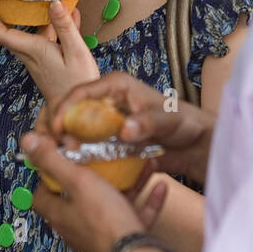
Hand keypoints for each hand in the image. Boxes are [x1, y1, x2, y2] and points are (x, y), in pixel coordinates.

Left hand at [0, 0, 99, 104]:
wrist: (77, 111)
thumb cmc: (77, 84)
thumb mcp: (76, 52)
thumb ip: (64, 26)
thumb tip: (54, 3)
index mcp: (34, 50)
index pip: (2, 33)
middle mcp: (31, 54)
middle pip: (11, 31)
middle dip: (6, 12)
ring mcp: (38, 60)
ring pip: (31, 34)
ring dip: (36, 17)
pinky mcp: (47, 63)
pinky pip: (46, 40)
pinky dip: (55, 27)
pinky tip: (71, 16)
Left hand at [21, 130, 144, 251]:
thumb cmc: (104, 221)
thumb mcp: (77, 181)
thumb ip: (54, 161)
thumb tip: (28, 142)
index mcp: (61, 214)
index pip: (42, 196)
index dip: (46, 177)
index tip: (57, 159)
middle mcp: (78, 227)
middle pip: (79, 198)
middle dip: (92, 176)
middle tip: (100, 157)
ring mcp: (102, 235)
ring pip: (112, 204)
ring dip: (126, 183)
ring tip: (136, 164)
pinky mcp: (124, 240)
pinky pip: (135, 216)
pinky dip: (147, 200)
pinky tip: (158, 184)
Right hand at [47, 71, 215, 186]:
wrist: (194, 142)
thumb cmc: (184, 123)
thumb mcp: (167, 120)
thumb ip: (147, 123)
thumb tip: (124, 130)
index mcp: (115, 85)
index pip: (80, 92)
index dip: (64, 109)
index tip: (58, 130)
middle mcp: (106, 100)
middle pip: (69, 109)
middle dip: (58, 128)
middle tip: (58, 149)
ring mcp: (105, 119)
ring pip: (73, 127)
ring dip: (65, 143)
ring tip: (63, 159)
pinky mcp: (106, 137)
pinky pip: (85, 143)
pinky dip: (77, 153)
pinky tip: (74, 166)